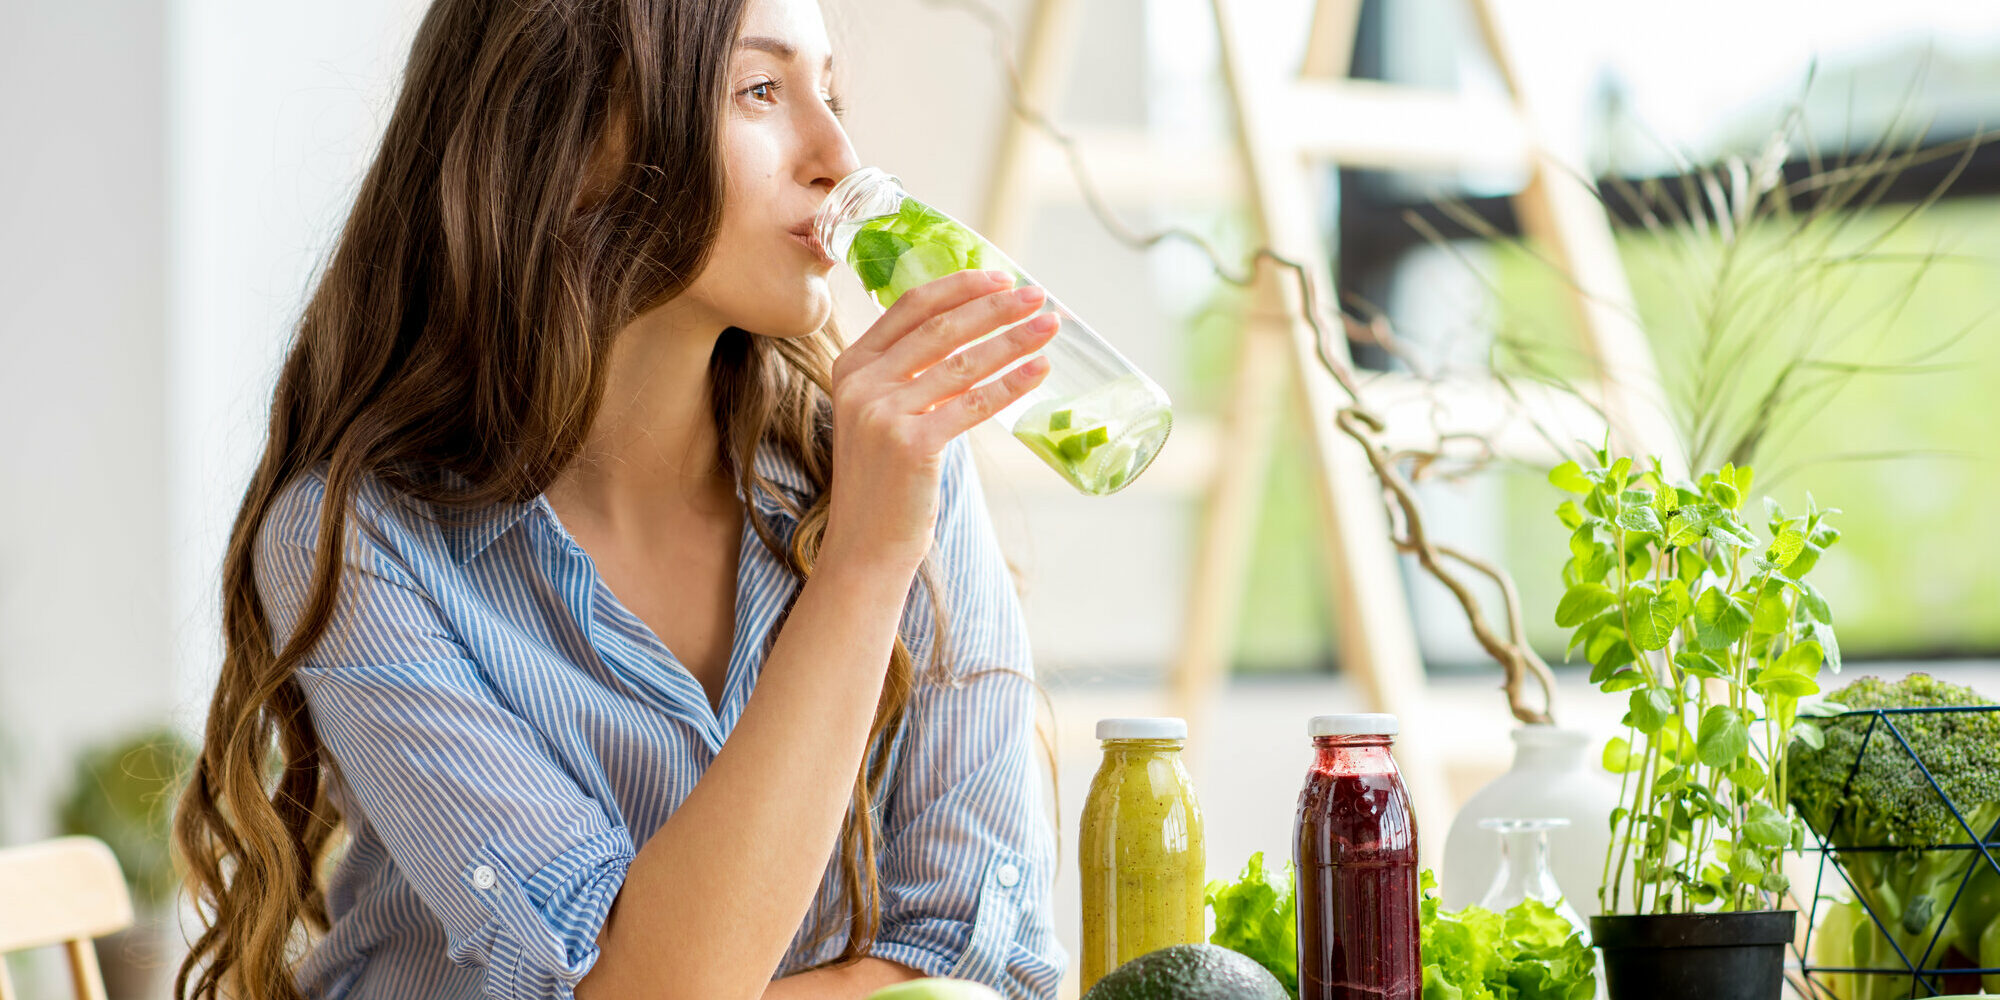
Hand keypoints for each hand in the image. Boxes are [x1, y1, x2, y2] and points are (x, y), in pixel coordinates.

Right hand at [822, 268, 1057, 573]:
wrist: (865, 546)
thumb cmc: (887, 481)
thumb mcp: (884, 415)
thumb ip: (911, 374)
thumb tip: (974, 333)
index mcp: (851, 365)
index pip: (909, 307)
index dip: (959, 286)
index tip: (1000, 276)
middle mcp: (861, 383)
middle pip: (941, 327)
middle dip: (996, 306)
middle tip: (1038, 294)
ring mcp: (882, 413)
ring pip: (963, 362)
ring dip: (1013, 339)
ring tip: (1049, 326)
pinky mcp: (911, 444)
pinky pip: (973, 403)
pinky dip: (1011, 383)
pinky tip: (1040, 370)